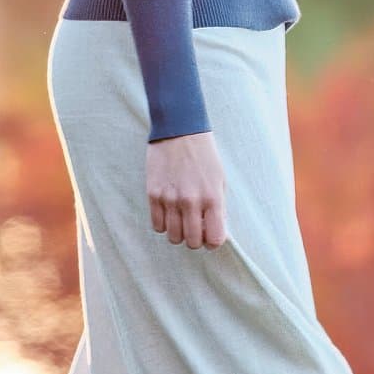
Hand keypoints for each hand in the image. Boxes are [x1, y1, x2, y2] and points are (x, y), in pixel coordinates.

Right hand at [146, 132, 228, 248]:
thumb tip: (216, 233)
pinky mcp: (153, 194)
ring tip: (181, 219)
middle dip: (195, 240)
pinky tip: (168, 213)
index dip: (213, 242)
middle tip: (195, 228)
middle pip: (191, 242)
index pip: (214, 238)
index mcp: (212, 197)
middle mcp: (191, 201)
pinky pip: (157, 225)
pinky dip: (163, 224)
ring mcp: (170, 199)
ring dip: (178, 233)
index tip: (210, 235)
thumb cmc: (204, 156)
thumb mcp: (219, 180)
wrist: (180, 131)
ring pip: (173, 237)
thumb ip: (218, 208)